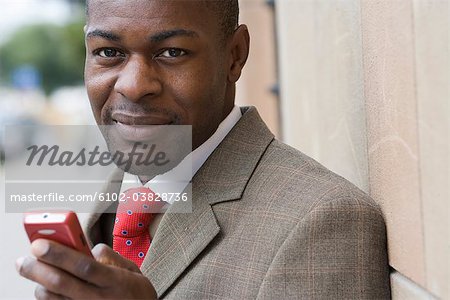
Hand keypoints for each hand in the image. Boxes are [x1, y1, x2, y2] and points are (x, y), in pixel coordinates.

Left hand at [16, 239, 156, 298]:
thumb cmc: (136, 293)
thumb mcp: (132, 270)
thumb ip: (112, 256)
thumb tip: (91, 248)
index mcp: (115, 281)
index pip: (84, 266)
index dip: (60, 254)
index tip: (40, 243)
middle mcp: (98, 298)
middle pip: (61, 283)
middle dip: (38, 269)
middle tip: (23, 259)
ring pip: (53, 298)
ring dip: (39, 283)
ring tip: (34, 270)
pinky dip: (47, 295)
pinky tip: (45, 286)